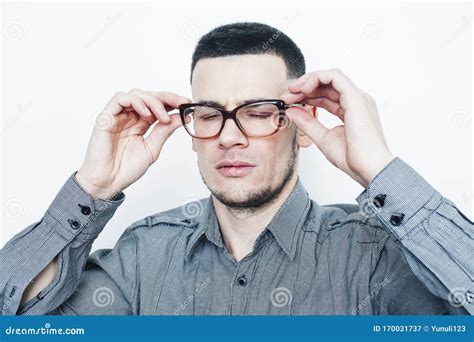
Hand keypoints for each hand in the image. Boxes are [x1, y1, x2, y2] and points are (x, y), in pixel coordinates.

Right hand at [76, 89, 190, 198]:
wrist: (108, 182)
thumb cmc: (126, 169)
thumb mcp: (152, 148)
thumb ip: (164, 131)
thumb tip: (181, 116)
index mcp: (141, 124)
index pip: (158, 105)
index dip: (173, 102)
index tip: (187, 105)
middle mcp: (130, 117)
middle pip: (149, 96)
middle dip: (168, 98)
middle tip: (182, 103)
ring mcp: (118, 116)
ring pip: (136, 94)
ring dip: (153, 101)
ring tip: (162, 117)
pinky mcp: (106, 117)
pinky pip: (120, 98)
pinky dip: (136, 101)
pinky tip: (146, 113)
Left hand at [281, 68, 394, 187]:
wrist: (368, 169)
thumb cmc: (352, 159)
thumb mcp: (322, 137)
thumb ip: (307, 123)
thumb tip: (292, 111)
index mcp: (350, 110)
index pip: (325, 95)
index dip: (305, 96)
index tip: (289, 102)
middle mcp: (355, 101)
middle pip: (326, 85)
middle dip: (303, 88)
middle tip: (286, 96)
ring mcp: (357, 98)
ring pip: (330, 77)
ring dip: (308, 81)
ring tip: (292, 91)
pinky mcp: (355, 98)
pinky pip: (335, 77)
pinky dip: (316, 78)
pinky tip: (303, 88)